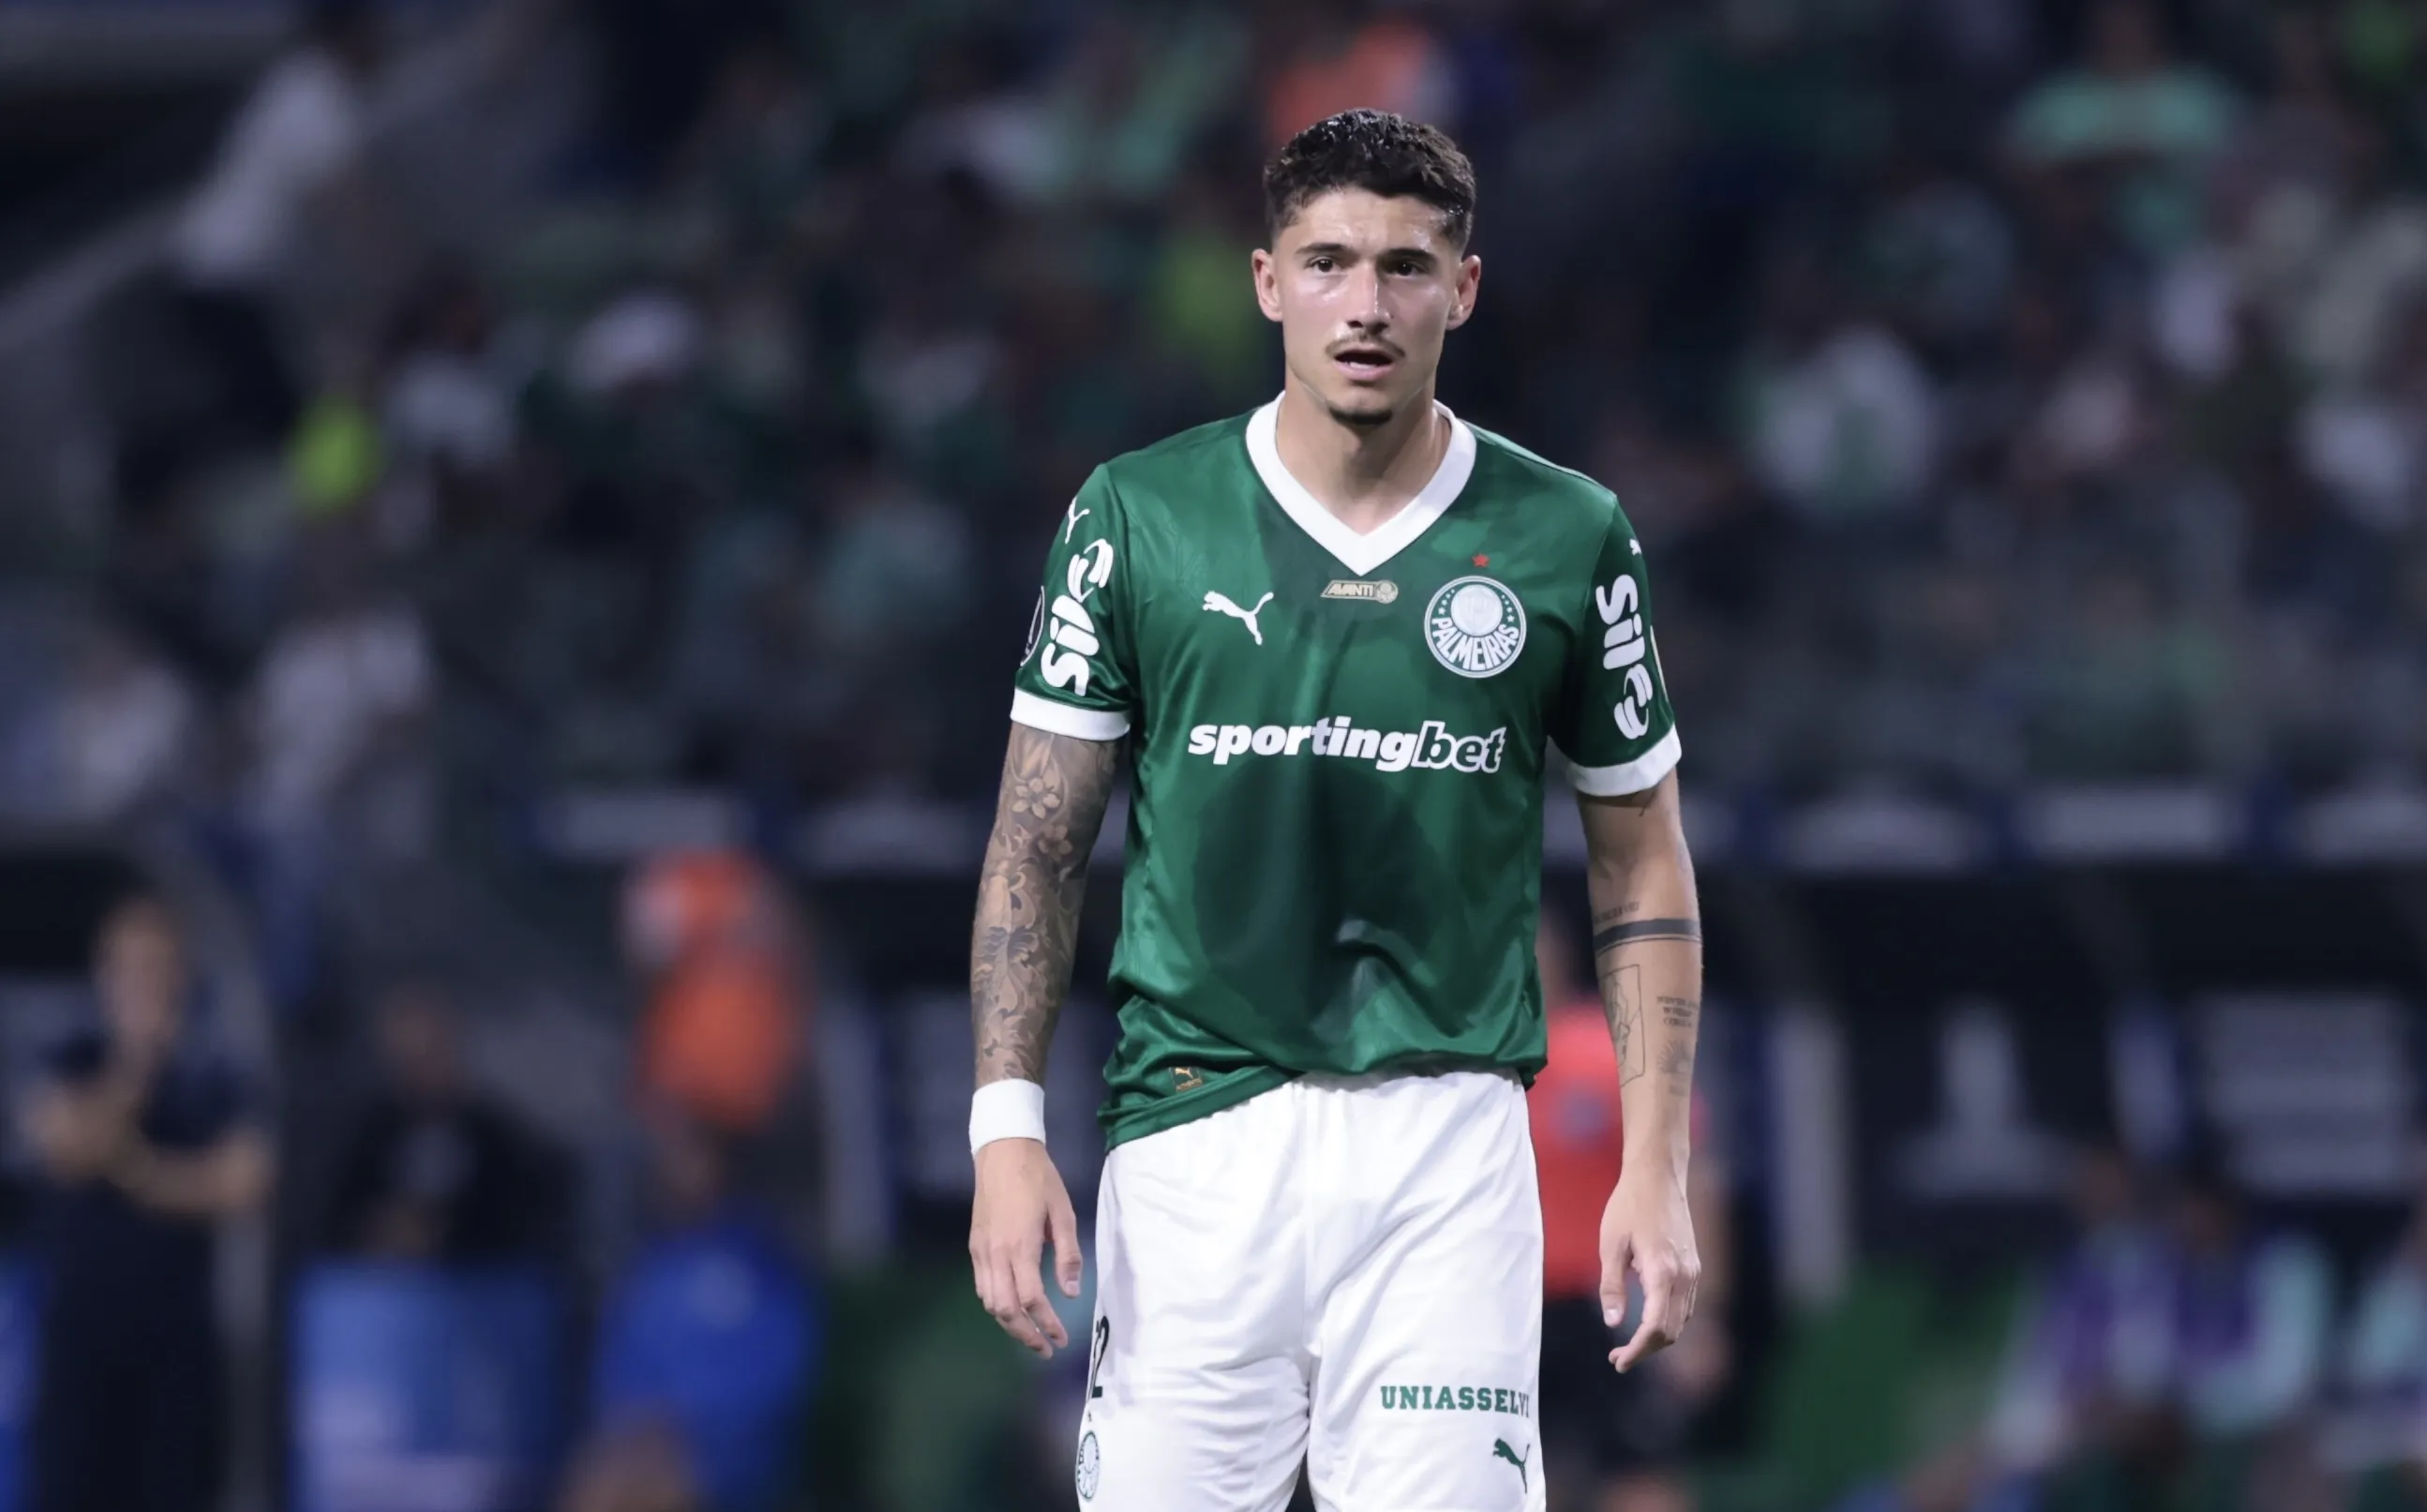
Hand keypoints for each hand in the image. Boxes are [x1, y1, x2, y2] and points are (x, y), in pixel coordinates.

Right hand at [970, 1138, 1081, 1356]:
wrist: (1002, 1151)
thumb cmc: (1038, 1178)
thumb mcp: (1064, 1212)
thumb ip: (1068, 1254)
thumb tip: (1071, 1292)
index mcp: (1020, 1245)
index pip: (1032, 1299)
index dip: (1048, 1324)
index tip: (1062, 1339)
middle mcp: (995, 1253)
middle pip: (1005, 1310)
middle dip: (1025, 1335)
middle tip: (1046, 1349)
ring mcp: (981, 1251)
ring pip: (989, 1302)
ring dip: (1009, 1324)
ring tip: (1031, 1334)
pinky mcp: (975, 1245)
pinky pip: (982, 1286)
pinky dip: (997, 1304)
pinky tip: (1013, 1307)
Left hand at [1601, 1168, 1699, 1372]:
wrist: (1658, 1176)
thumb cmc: (1629, 1206)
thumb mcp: (1610, 1245)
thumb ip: (1612, 1286)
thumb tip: (1613, 1322)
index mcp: (1663, 1272)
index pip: (1656, 1327)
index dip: (1637, 1350)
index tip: (1618, 1362)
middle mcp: (1685, 1276)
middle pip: (1671, 1331)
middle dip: (1646, 1350)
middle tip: (1617, 1357)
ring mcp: (1694, 1272)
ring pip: (1681, 1322)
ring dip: (1657, 1339)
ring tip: (1628, 1345)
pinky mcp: (1694, 1267)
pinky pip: (1685, 1306)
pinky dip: (1668, 1322)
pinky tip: (1646, 1320)